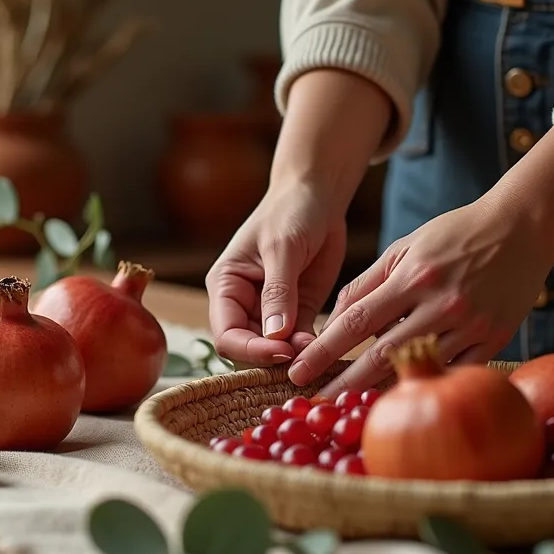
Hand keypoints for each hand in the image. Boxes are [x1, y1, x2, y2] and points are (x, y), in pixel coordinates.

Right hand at [206, 181, 347, 365]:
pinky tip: (328, 345)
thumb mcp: (282, 248)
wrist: (318, 196)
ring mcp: (271, 311)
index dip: (250, 350)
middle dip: (274, 357)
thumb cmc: (291, 212)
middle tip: (305, 356)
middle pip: (248, 349)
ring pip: (275, 350)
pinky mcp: (298, 312)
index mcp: (226, 286)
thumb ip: (278, 292)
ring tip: (319, 350)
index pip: (227, 334)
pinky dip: (311, 348)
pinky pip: (300, 341)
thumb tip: (275, 336)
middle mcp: (243, 304)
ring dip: (295, 356)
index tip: (283, 351)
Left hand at [288, 197, 553, 395]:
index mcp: (414, 277)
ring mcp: (472, 325)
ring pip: (419, 369)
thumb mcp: (404, 248)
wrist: (522, 228)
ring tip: (351, 409)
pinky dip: (429, 387)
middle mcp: (441, 303)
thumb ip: (366, 284)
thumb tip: (332, 322)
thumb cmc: (454, 236)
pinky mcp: (496, 340)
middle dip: (344, 383)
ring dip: (382, 391)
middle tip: (316, 403)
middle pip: (383, 354)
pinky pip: (455, 373)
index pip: (357, 321)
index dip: (325, 351)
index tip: (299, 372)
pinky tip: (405, 401)